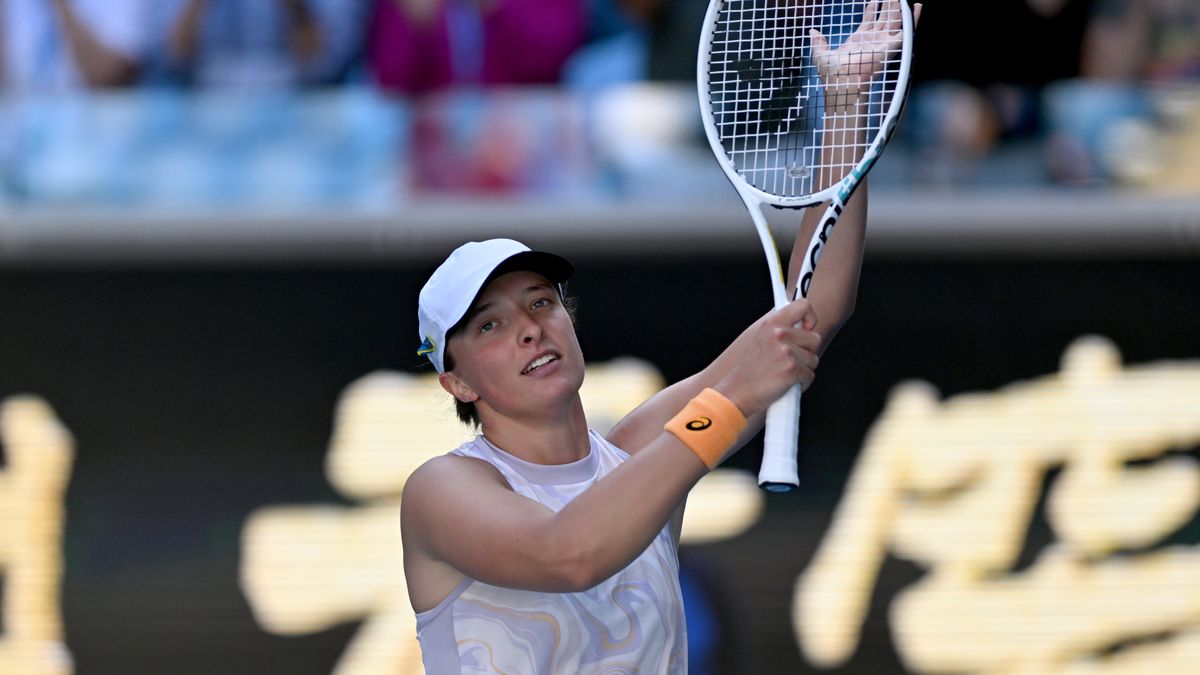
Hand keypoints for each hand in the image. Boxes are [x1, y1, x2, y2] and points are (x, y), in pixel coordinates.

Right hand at [715, 299, 821, 415]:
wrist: (738, 392)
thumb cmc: (751, 370)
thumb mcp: (762, 339)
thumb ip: (782, 329)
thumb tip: (806, 327)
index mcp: (772, 322)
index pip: (803, 305)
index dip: (810, 317)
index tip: (806, 329)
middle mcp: (779, 334)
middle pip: (815, 338)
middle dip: (807, 352)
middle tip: (790, 360)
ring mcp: (786, 351)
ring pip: (814, 359)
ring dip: (804, 369)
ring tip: (784, 372)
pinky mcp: (791, 369)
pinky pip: (810, 375)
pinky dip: (802, 383)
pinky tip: (786, 383)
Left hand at [811, 0, 920, 113]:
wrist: (842, 83)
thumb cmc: (831, 74)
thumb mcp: (821, 53)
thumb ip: (818, 42)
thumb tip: (812, 32)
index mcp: (859, 41)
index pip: (869, 20)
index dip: (873, 8)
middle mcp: (873, 41)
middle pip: (884, 17)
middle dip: (889, 4)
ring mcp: (884, 43)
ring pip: (896, 19)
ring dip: (900, 7)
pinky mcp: (892, 46)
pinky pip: (907, 30)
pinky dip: (913, 18)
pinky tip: (916, 6)